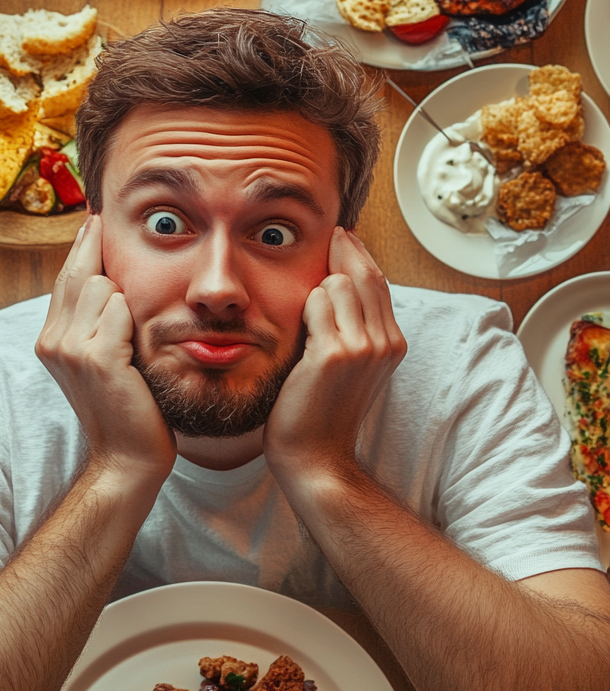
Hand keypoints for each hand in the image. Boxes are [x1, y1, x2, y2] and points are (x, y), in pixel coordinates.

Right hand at [36, 215, 175, 485]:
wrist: (127, 457)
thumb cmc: (126, 406)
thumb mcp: (102, 356)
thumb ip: (94, 319)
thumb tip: (104, 275)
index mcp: (50, 338)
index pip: (65, 276)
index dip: (83, 246)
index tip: (95, 218)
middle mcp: (51, 340)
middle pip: (82, 273)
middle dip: (107, 265)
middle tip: (119, 252)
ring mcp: (69, 349)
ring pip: (102, 286)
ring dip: (127, 302)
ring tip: (134, 338)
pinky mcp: (95, 358)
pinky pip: (118, 310)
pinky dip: (133, 321)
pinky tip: (137, 348)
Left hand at [263, 228, 405, 492]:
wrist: (316, 456)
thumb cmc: (322, 410)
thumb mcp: (350, 363)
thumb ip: (353, 325)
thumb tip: (337, 280)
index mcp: (393, 343)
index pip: (378, 282)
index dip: (359, 255)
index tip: (342, 235)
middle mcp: (385, 342)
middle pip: (363, 274)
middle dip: (341, 251)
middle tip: (327, 234)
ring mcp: (363, 347)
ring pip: (337, 284)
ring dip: (315, 292)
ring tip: (304, 318)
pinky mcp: (335, 353)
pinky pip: (316, 303)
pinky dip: (303, 309)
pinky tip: (297, 328)